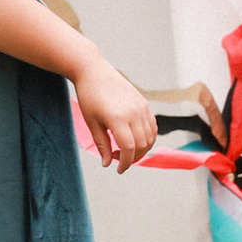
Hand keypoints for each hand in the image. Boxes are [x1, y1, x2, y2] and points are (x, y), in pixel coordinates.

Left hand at [74, 52, 158, 171]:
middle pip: (141, 145)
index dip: (125, 162)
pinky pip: (152, 126)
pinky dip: (148, 138)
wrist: (94, 71)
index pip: (128, 148)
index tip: (118, 169)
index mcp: (118, 118)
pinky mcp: (144, 103)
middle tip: (117, 159)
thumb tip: (107, 164)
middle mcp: (134, 113)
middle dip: (132, 158)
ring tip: (125, 150)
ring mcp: (142, 107)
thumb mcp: (92, 122)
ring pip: (150, 137)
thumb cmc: (89, 97)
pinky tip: (135, 140)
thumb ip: (102, 144)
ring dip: (141, 149)